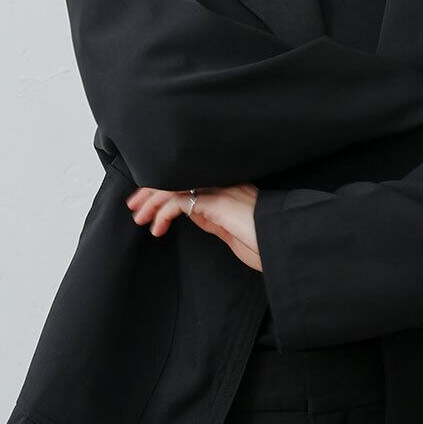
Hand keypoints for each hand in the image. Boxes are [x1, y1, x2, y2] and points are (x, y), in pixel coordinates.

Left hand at [126, 183, 262, 271]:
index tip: (148, 203)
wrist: (287, 246)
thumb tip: (192, 215)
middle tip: (135, 207)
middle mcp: (224, 184)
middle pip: (178, 177)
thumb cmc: (266, 243)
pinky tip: (157, 227)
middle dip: (152, 190)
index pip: (189, 179)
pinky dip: (163, 213)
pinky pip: (179, 201)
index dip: (165, 188)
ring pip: (174, 185)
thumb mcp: (233, 231)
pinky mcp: (216, 202)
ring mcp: (221, 190)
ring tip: (140, 218)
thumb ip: (213, 219)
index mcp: (229, 189)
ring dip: (152, 201)